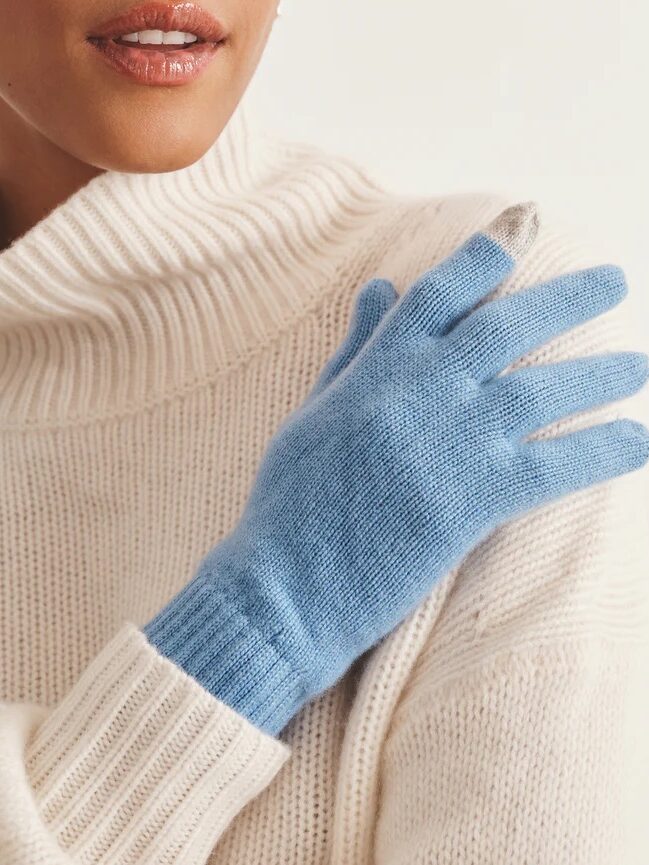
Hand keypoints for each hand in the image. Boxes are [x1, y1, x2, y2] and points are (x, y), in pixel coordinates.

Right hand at [144, 203, 648, 734]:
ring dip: (601, 373)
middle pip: (508, 325)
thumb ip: (356, 350)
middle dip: (569, 297)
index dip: (489, 252)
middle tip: (615, 280)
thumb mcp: (313, 412)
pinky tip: (641, 440)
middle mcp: (420, 391)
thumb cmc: (290, 503)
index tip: (526, 224)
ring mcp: (450, 443)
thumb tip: (382, 287)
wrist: (282, 585)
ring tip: (639, 365)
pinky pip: (556, 466)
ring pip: (543, 389)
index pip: (442, 291)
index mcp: (378, 368)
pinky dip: (605, 452)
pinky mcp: (473, 501)